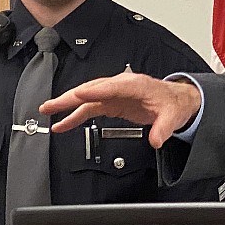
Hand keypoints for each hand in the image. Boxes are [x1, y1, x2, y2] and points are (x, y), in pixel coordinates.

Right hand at [40, 72, 201, 147]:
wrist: (176, 101)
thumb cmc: (173, 102)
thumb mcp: (173, 115)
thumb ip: (164, 128)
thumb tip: (156, 140)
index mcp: (136, 85)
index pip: (112, 86)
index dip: (95, 91)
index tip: (78, 95)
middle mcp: (122, 86)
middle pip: (92, 90)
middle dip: (70, 97)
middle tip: (50, 105)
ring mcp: (115, 94)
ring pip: (87, 98)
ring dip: (67, 105)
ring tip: (48, 112)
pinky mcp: (112, 103)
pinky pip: (90, 108)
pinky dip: (76, 115)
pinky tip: (63, 124)